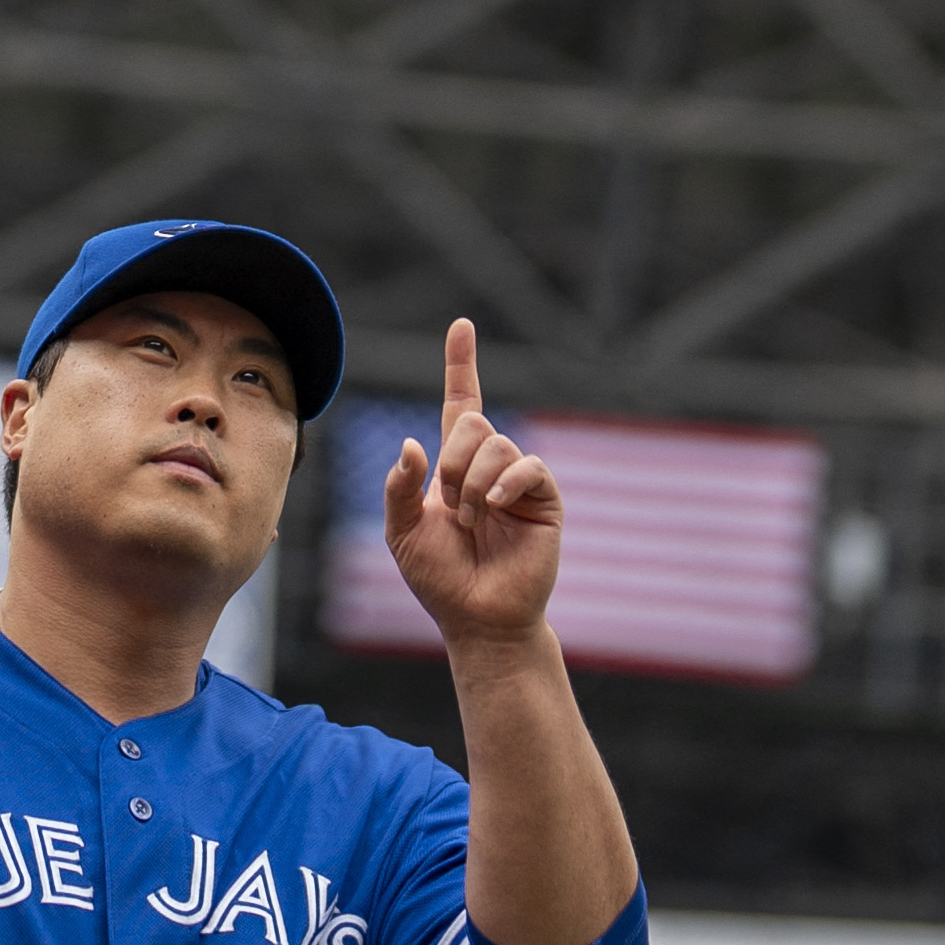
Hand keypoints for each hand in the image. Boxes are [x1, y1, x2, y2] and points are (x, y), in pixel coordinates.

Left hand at [382, 319, 561, 647]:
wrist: (478, 617)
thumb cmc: (440, 579)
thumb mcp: (402, 532)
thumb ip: (399, 487)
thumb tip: (412, 442)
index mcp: (455, 467)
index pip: (461, 403)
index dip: (462, 365)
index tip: (463, 326)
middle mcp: (490, 466)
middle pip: (473, 423)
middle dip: (451, 462)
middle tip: (452, 507)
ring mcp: (519, 480)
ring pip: (496, 443)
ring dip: (473, 483)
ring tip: (472, 522)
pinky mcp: (545, 498)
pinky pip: (528, 465)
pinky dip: (505, 482)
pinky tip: (495, 507)